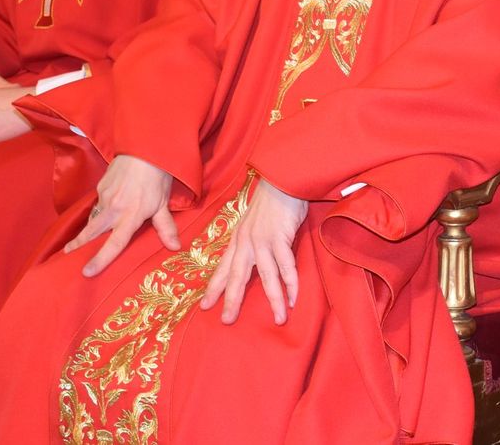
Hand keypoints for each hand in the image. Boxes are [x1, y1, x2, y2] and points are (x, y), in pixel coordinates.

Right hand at [65, 154, 178, 276]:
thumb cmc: (158, 176)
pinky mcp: (100, 187)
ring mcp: (105, 197)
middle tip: (67, 256)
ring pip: (93, 219)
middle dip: (79, 245)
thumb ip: (166, 226)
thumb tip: (174, 247)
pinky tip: (100, 215)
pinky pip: (97, 204)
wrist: (144, 148)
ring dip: (85, 231)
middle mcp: (114, 208)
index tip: (87, 272)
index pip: (115, 243)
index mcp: (132, 215)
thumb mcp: (164, 202)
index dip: (101, 259)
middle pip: (92, 233)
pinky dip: (97, 212)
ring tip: (76, 243)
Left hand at [200, 176, 309, 324]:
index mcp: (238, 239)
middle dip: (231, 300)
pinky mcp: (280, 238)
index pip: (223, 268)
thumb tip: (254, 259)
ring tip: (279, 319)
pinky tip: (294, 298)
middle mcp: (246, 242)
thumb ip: (252, 240)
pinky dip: (291, 284)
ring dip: (273, 300)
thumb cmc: (273, 200)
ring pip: (267, 276)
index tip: (205, 306)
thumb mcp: (254, 222)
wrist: (283, 179)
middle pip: (237, 277)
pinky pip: (287, 266)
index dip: (214, 287)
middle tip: (226, 320)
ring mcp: (263, 240)